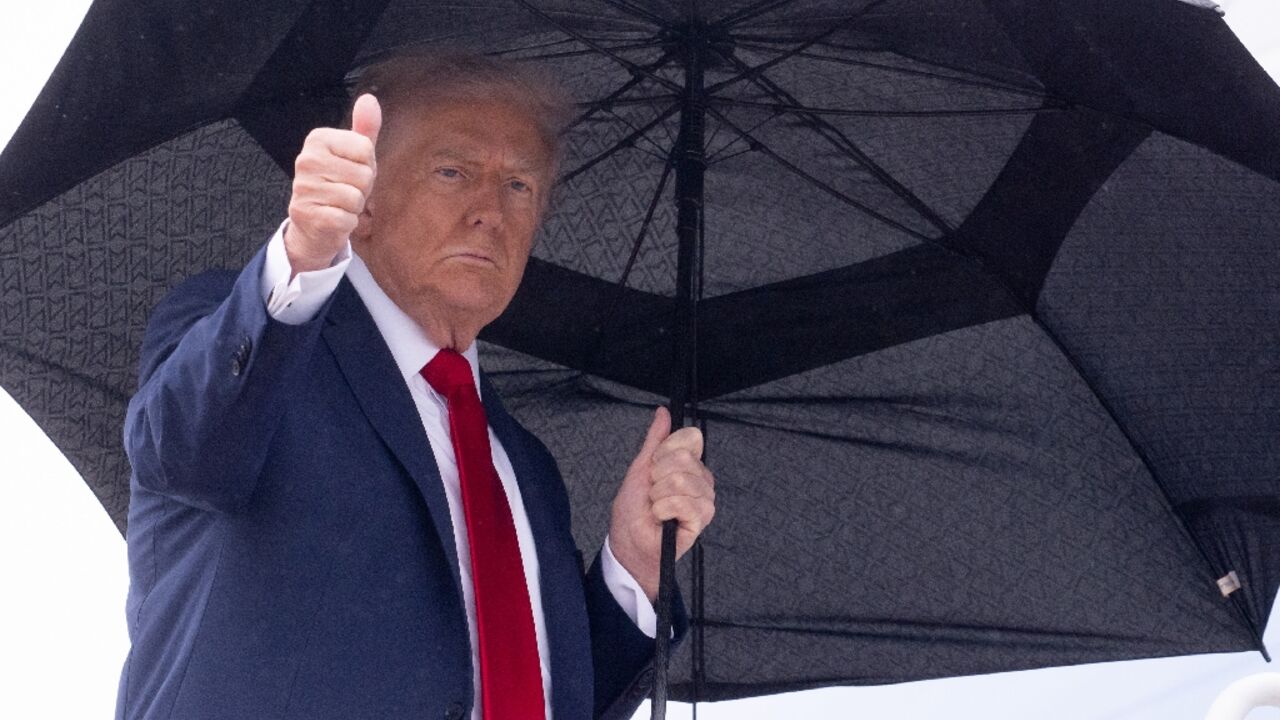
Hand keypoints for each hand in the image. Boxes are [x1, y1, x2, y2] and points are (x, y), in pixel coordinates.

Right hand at [284, 93, 380, 274]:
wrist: (313, 226)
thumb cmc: (337, 186)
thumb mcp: (353, 155)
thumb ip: (364, 129)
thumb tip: (370, 99)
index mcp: (317, 139)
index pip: (366, 148)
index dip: (366, 165)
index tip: (349, 172)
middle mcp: (306, 160)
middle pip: (364, 174)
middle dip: (362, 189)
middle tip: (343, 191)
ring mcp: (304, 187)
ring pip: (356, 197)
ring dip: (354, 207)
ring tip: (338, 205)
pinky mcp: (308, 214)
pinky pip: (348, 218)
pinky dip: (347, 224)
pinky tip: (334, 219)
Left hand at [609, 406, 715, 602]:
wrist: (630, 542)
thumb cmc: (634, 509)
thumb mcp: (640, 468)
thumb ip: (655, 440)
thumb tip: (663, 412)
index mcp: (690, 464)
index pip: (690, 438)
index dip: (665, 451)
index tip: (653, 468)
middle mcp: (702, 479)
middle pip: (685, 458)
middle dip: (658, 475)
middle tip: (652, 492)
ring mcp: (704, 499)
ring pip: (683, 480)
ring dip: (659, 495)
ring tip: (656, 506)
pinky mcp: (702, 519)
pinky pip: (685, 502)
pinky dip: (664, 509)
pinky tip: (662, 518)